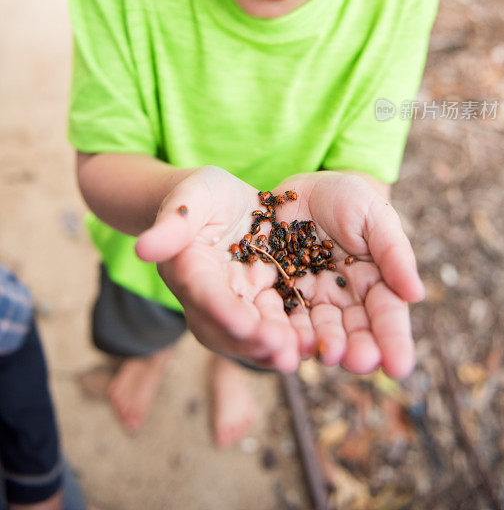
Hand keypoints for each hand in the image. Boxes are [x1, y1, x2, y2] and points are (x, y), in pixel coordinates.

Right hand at [135, 166, 300, 371]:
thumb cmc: (201, 194)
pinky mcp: (262, 301)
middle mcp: (209, 296)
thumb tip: (142, 249)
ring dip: (270, 350)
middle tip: (280, 351)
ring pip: (249, 335)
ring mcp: (236, 302)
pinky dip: (289, 338)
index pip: (202, 294)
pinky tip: (313, 344)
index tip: (244, 325)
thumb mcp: (191, 199)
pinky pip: (274, 325)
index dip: (222, 310)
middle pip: (225, 328)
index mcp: (188, 270)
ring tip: (297, 356)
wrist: (224, 203)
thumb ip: (172, 223)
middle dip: (251, 342)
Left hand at [270, 171, 423, 378]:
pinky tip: (290, 344)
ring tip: (328, 355)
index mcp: (375, 282)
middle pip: (355, 332)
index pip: (388, 315)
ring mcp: (312, 299)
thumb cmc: (344, 196)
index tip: (399, 366)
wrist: (296, 185)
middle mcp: (345, 299)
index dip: (394, 340)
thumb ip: (393, 251)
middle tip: (360, 363)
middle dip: (359, 350)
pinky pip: (284, 317)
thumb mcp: (373, 214)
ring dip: (325, 346)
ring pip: (320, 331)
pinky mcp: (281, 293)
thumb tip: (415, 294)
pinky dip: (288, 332)